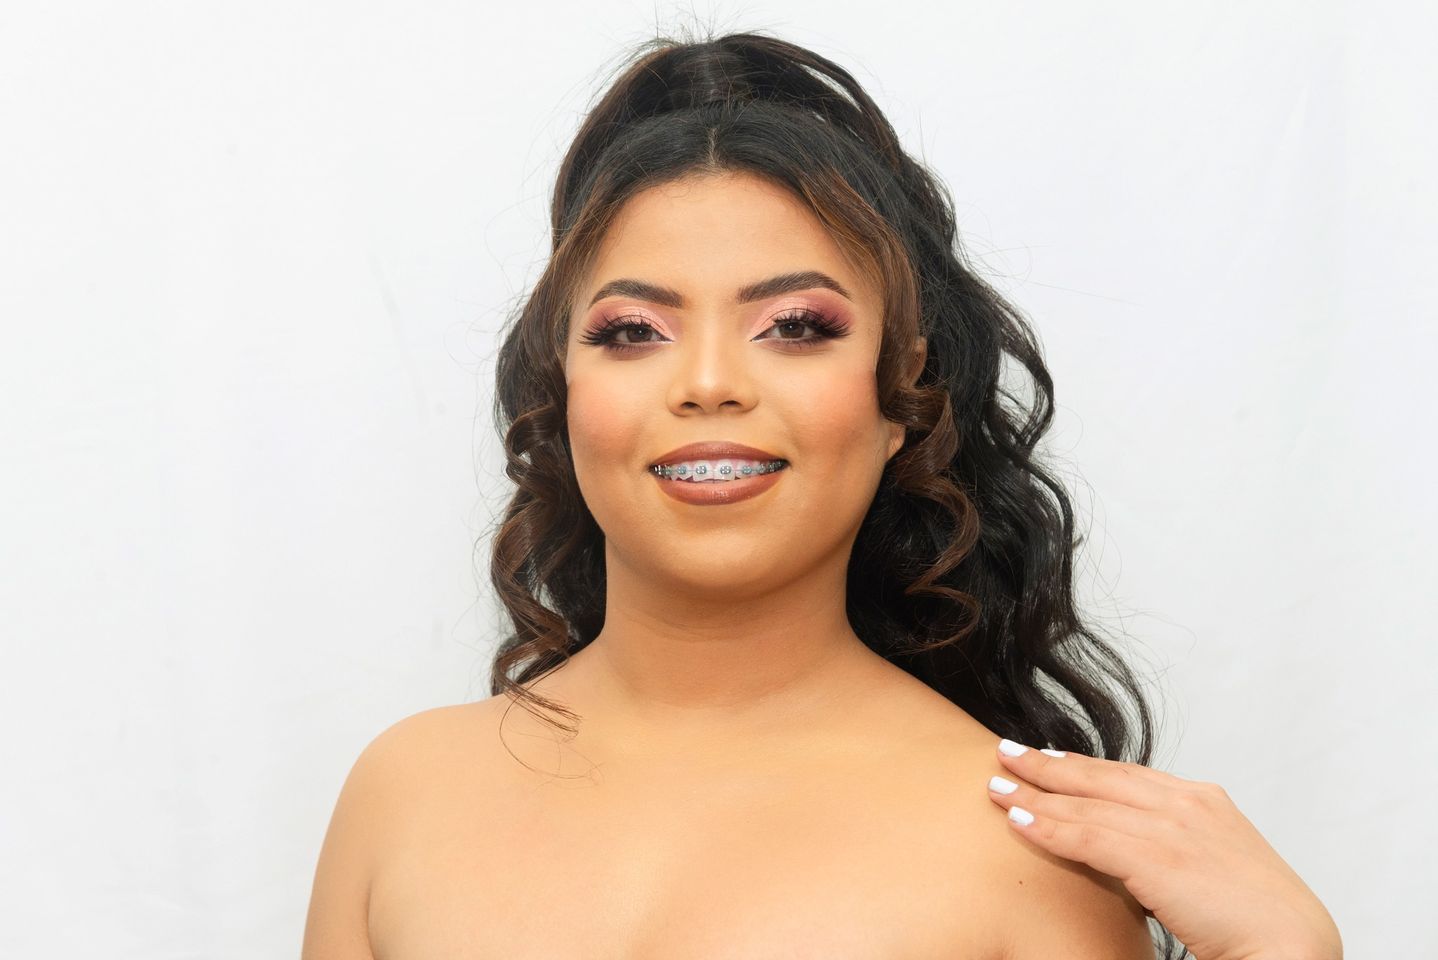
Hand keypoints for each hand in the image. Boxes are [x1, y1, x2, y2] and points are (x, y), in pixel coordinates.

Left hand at [985, 738, 1341, 959]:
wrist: (1292, 948)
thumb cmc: (1260, 923)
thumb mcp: (1216, 867)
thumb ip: (1178, 849)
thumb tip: (1141, 857)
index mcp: (1205, 800)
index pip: (1129, 775)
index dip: (1083, 766)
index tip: (1048, 758)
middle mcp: (1186, 802)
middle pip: (1100, 776)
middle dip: (1048, 765)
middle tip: (1007, 753)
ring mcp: (1172, 825)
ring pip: (1086, 802)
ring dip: (1035, 792)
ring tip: (996, 785)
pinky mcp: (1157, 857)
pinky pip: (1087, 836)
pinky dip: (1048, 827)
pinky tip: (1018, 821)